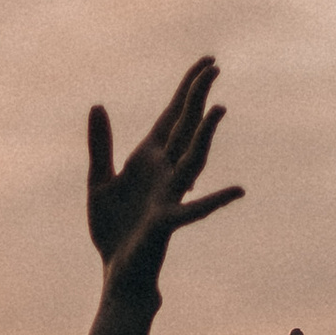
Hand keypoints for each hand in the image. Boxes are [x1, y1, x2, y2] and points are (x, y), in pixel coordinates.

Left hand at [86, 57, 242, 301]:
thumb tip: (98, 105)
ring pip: (192, 159)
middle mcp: (165, 172)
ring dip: (205, 135)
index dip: (188, 88)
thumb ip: (100, 145)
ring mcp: (170, 196)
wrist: (117, 272)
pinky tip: (237, 191)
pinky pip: (194, 210)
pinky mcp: (167, 222)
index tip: (207, 62)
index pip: (173, 115)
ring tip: (219, 109)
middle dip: (197, 98)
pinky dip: (215, 201)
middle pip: (185, 127)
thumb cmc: (113, 230)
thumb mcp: (98, 182)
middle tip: (213, 67)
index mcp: (149, 158)